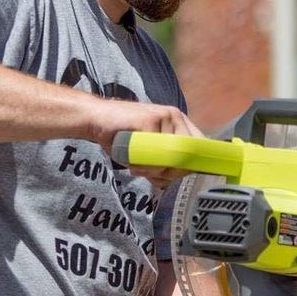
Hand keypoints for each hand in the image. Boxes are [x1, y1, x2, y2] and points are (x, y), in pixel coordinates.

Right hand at [86, 101, 202, 187]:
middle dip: (169, 172)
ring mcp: (163, 117)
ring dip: (152, 170)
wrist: (97, 119)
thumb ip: (162, 163)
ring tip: (138, 165)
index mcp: (179, 124)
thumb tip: (173, 178)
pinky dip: (142, 163)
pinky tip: (131, 159)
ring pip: (170, 157)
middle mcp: (175, 117)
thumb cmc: (123, 136)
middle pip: (187, 155)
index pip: (199, 146)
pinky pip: (154, 153)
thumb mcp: (148, 151)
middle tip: (151, 173)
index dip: (190, 166)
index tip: (176, 175)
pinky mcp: (148, 120)